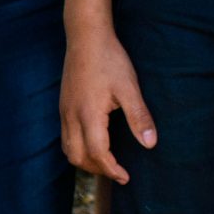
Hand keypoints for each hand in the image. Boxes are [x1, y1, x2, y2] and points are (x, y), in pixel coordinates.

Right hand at [60, 27, 154, 183]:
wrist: (85, 37)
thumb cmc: (109, 60)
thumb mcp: (129, 88)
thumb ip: (139, 117)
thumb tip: (150, 144)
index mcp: (88, 115)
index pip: (97, 154)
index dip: (112, 169)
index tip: (126, 177)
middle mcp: (71, 117)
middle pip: (77, 157)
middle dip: (97, 169)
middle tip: (118, 172)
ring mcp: (64, 112)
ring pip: (68, 149)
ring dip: (85, 161)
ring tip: (106, 162)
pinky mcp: (62, 106)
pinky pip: (65, 137)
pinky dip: (78, 148)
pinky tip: (93, 142)